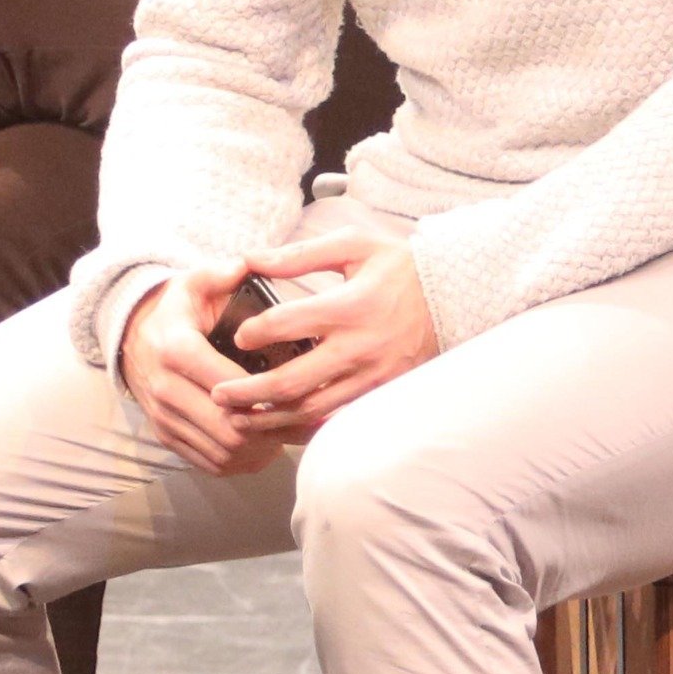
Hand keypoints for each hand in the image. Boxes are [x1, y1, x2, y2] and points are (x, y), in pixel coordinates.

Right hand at [119, 260, 283, 473]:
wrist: (132, 334)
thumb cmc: (176, 308)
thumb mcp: (194, 282)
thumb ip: (221, 273)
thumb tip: (247, 264)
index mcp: (177, 350)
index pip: (229, 385)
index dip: (268, 395)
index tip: (301, 390)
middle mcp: (166, 388)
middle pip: (228, 427)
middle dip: (272, 428)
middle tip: (308, 419)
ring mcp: (164, 417)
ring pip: (221, 451)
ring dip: (261, 449)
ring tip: (293, 434)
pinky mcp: (166, 435)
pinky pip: (207, 462)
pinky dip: (241, 462)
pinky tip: (266, 447)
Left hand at [213, 229, 437, 438]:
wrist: (455, 297)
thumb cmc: (402, 268)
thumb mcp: (354, 246)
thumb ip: (299, 255)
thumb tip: (250, 258)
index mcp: (349, 306)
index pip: (287, 325)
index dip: (254, 334)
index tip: (238, 338)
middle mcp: (358, 347)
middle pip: (291, 381)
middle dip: (248, 393)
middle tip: (217, 394)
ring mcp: (370, 376)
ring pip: (310, 409)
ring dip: (269, 418)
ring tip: (238, 418)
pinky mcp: (379, 392)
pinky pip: (335, 418)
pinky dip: (303, 427)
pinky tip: (280, 426)